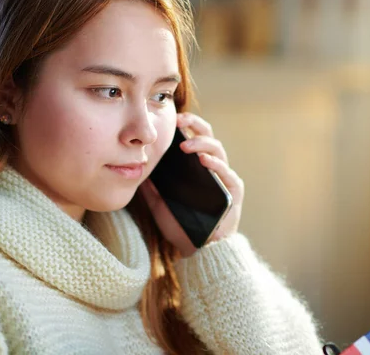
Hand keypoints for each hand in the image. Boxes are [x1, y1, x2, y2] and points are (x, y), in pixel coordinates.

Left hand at [139, 112, 244, 257]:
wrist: (198, 252)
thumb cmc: (181, 226)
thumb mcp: (159, 204)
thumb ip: (150, 188)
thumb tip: (135, 170)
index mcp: (197, 168)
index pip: (195, 138)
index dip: (187, 125)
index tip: (173, 118)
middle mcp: (214, 169)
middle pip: (209, 138)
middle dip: (195, 126)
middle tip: (180, 121)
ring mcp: (225, 180)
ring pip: (218, 152)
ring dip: (203, 145)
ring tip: (187, 145)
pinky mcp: (234, 194)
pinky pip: (228, 175)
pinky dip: (217, 166)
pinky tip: (205, 161)